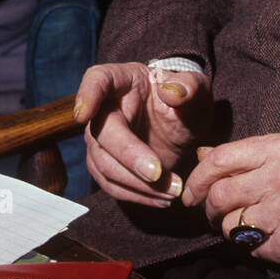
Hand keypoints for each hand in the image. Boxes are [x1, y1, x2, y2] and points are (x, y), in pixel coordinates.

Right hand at [73, 62, 212, 207]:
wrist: (184, 123)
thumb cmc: (186, 99)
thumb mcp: (197, 89)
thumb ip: (189, 86)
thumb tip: (172, 91)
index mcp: (123, 80)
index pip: (97, 79)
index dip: (87, 95)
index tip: (82, 114)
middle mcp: (105, 109)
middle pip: (102, 134)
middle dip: (129, 157)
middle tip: (158, 173)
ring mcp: (102, 139)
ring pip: (104, 166)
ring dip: (137, 184)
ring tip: (173, 191)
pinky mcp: (107, 165)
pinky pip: (112, 185)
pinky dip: (137, 195)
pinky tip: (161, 199)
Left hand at [181, 133, 279, 273]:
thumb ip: (252, 156)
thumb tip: (204, 157)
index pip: (220, 160)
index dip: (197, 178)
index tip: (192, 192)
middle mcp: (279, 177)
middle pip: (219, 195)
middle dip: (208, 208)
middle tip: (214, 214)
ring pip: (230, 226)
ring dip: (231, 229)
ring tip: (247, 227)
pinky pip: (252, 249)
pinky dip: (255, 247)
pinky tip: (271, 239)